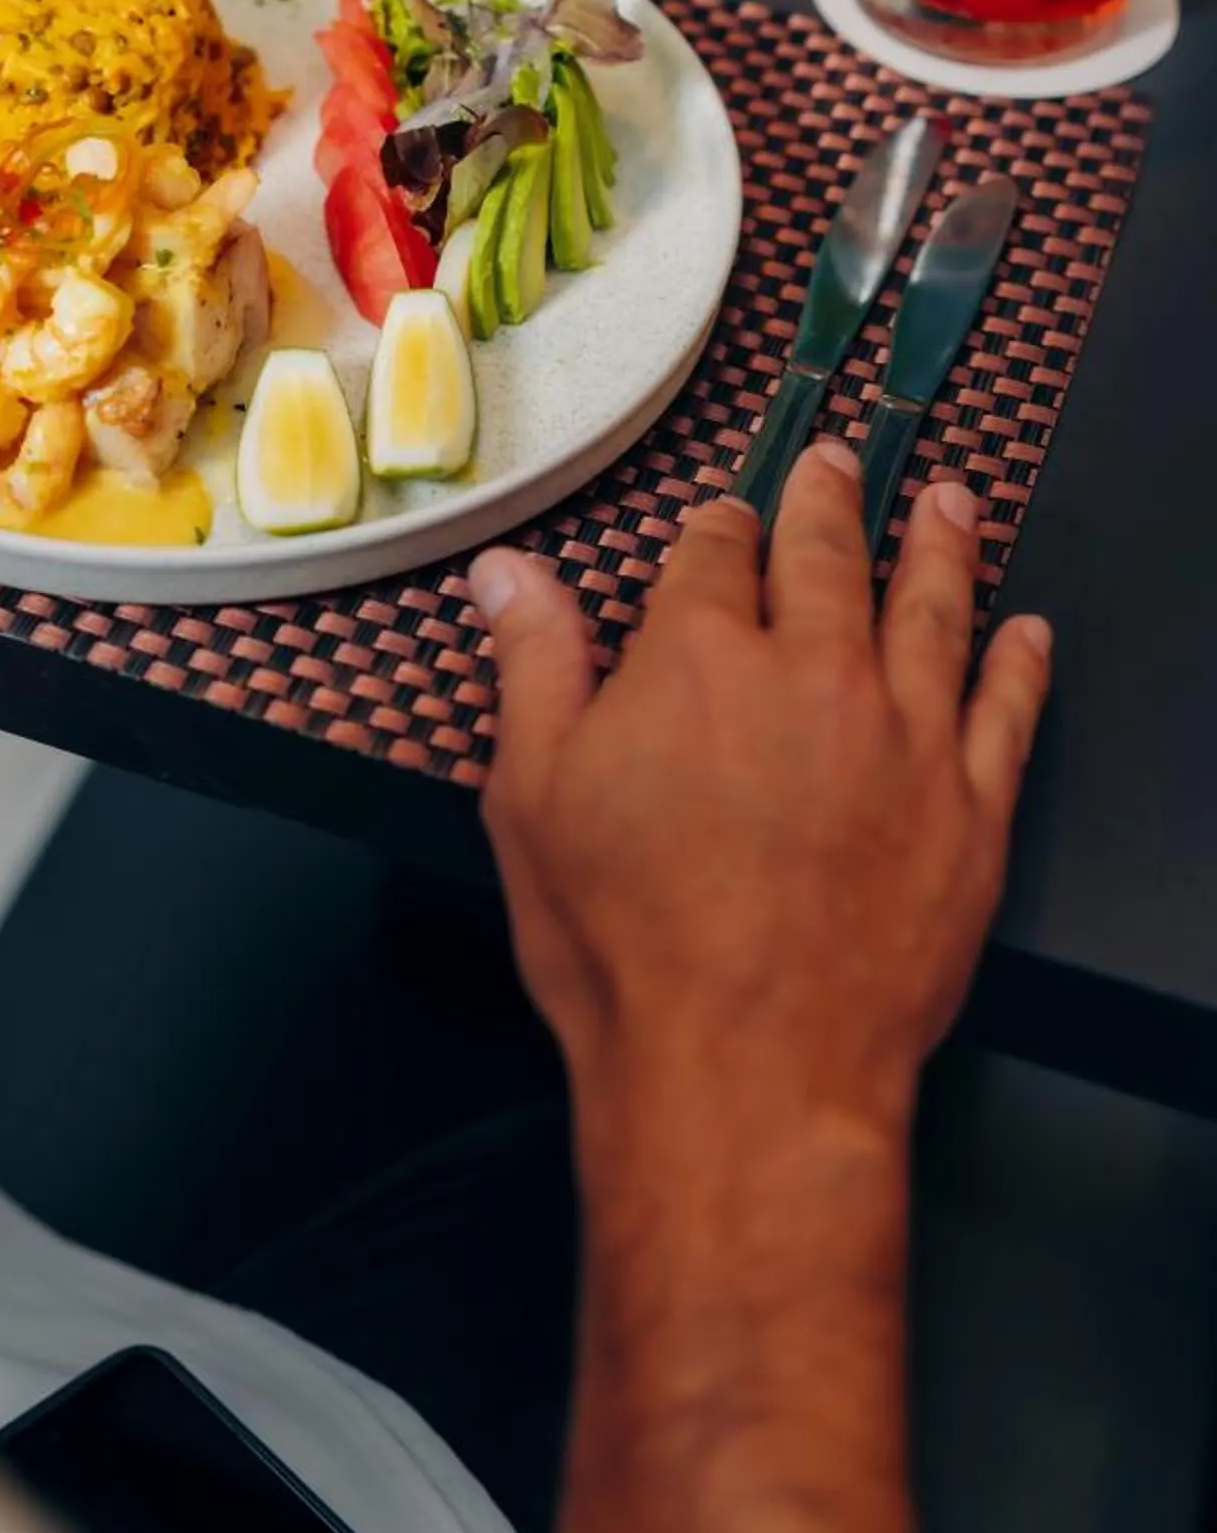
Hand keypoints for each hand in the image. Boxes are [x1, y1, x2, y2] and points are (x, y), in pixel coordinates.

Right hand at [471, 441, 1050, 1149]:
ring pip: (931, 609)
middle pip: (828, 555)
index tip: (724, 522)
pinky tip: (1025, 631)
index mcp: (699, 658)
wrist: (747, 1070)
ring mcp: (904, 738)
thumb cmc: (626, 946)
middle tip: (841, 461)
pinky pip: (1007, 711)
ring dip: (940, 545)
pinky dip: (1018, 661)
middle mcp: (812, 673)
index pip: (715, 553)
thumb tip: (507, 573)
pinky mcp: (970, 810)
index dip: (718, 529)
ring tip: (950, 503)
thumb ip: (534, 666)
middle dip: (829, 500)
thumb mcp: (534, 795)